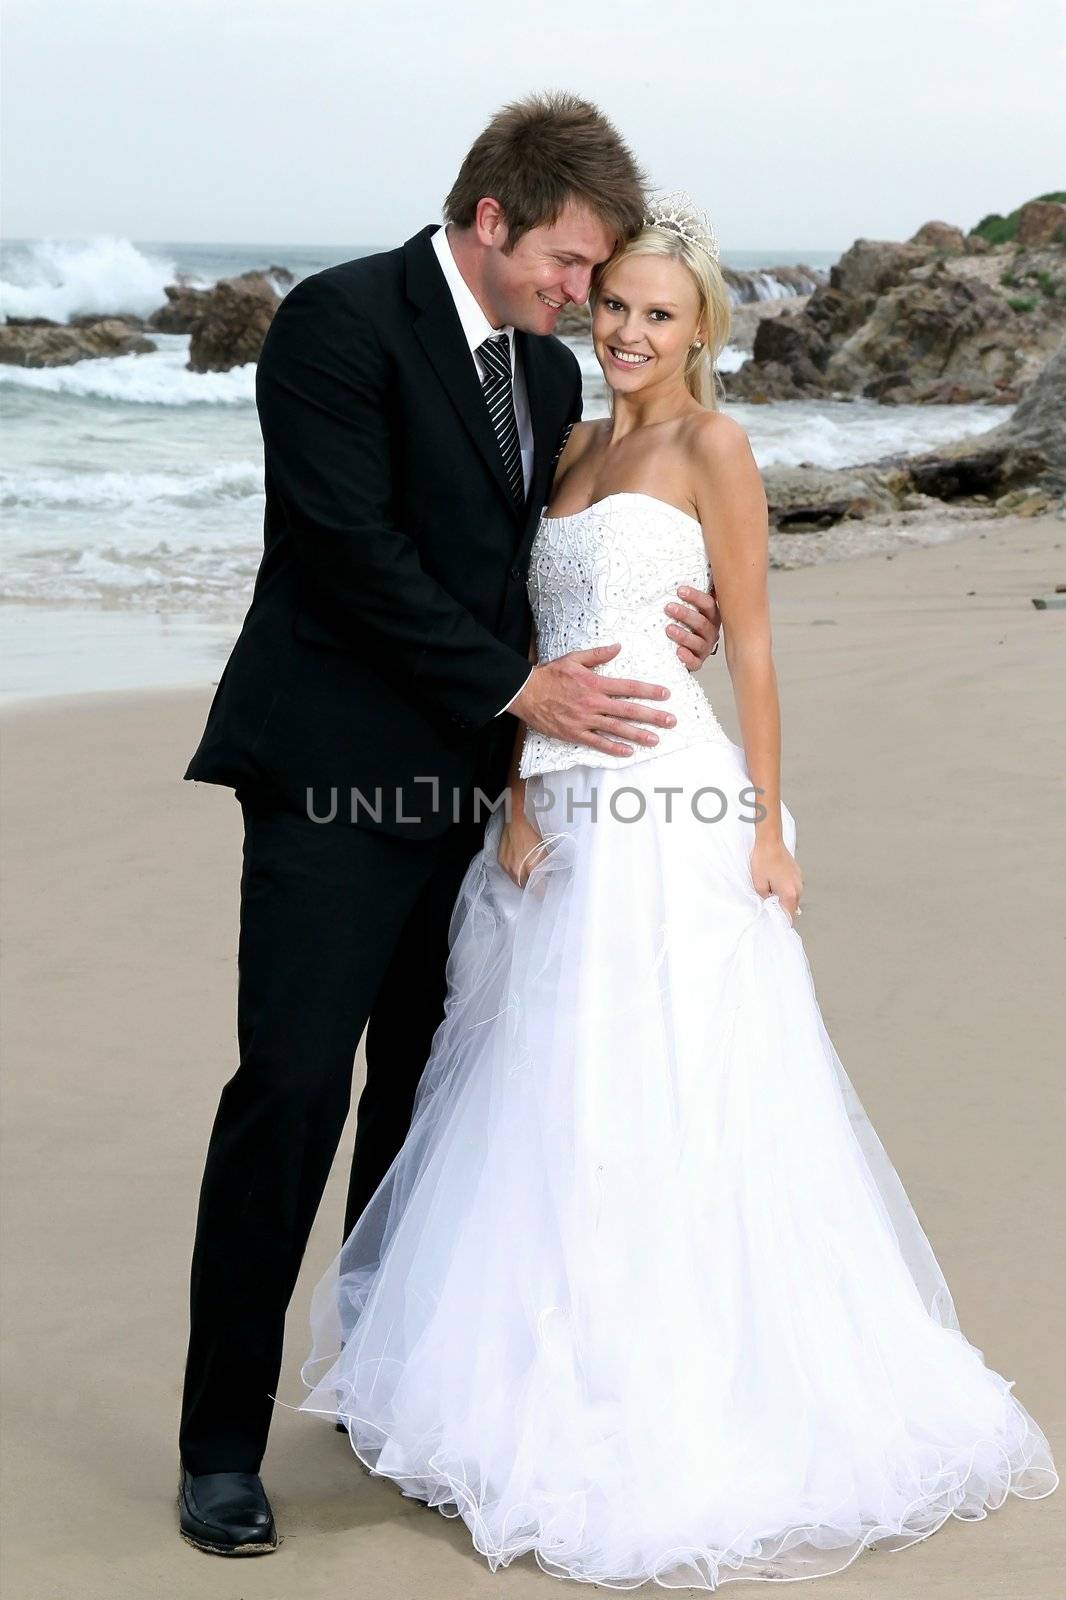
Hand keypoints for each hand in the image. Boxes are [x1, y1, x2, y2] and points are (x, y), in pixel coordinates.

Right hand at [498, 812, 548, 888]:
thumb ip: (546, 865)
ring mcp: (508, 867)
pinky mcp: (501, 863)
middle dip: (532, 887)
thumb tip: (550, 875)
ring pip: (516, 882)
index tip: (545, 893)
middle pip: (526, 887)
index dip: (542, 892)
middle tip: (537, 884)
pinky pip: (509, 873)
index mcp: (531, 867)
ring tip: (528, 876)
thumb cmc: (531, 834)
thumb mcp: (544, 850)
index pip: (538, 889)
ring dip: (523, 881)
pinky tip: (519, 867)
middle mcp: (518, 870)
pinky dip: (514, 873)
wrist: (515, 823)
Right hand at [510, 643, 676, 758]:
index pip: (628, 687)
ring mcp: (585, 720)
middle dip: (652, 716)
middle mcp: (594, 703)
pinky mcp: (575, 733)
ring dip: (638, 734)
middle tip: (671, 721)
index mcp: (595, 683)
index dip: (649, 691)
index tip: (665, 695)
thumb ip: (598, 655)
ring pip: (617, 728)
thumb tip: (618, 647)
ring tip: (656, 740)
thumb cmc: (550, 675)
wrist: (526, 693)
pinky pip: (598, 743)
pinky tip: (628, 752)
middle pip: (628, 710)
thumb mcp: (574, 659)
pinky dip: (613, 748)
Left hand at [665, 584, 720, 668]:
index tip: (680, 590)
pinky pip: (695, 662)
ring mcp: (704, 648)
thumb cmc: (684, 626)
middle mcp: (710, 632)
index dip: (695, 597)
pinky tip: (678, 652)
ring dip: (683, 635)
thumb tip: (674, 576)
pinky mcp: (697, 663)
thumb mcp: (687, 610)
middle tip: (668, 608)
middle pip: (702, 623)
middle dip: (685, 614)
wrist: (681, 651)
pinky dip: (687, 658)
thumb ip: (685, 598)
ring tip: (668, 629)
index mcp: (710, 617)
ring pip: (698, 642)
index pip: (708, 604)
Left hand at [750, 836, 802, 924]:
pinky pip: (792, 887)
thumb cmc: (763, 861)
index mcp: (790, 894)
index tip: (772, 924)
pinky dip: (785, 890)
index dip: (781, 922)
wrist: (770, 841)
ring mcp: (799, 880)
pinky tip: (774, 884)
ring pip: (792, 897)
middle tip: (767, 910)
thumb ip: (765, 899)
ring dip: (783, 899)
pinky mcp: (797, 873)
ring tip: (769, 895)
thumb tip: (768, 905)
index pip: (789, 917)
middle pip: (792, 908)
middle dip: (781, 910)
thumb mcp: (758, 884)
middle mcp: (798, 888)